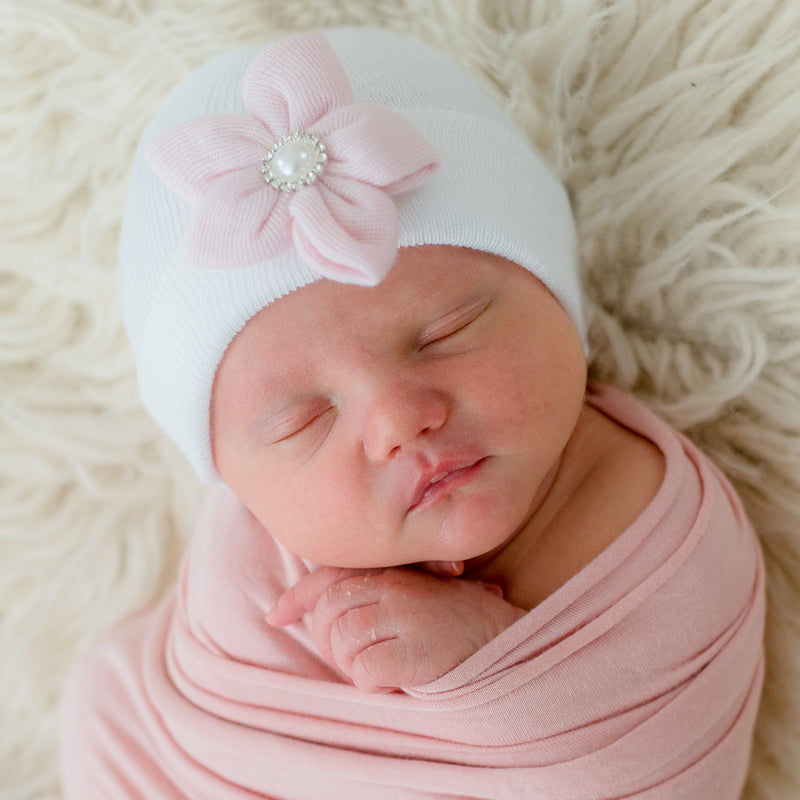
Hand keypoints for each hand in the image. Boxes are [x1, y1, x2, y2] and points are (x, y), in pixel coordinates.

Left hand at [266, 566, 525, 691]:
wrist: (511, 644)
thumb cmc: (461, 624)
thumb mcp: (420, 595)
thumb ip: (378, 593)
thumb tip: (320, 610)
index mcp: (394, 573)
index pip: (330, 577)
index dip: (299, 596)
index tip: (276, 614)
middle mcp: (396, 587)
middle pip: (328, 616)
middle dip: (330, 642)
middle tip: (359, 657)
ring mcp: (405, 616)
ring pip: (341, 644)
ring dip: (353, 665)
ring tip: (384, 667)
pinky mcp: (413, 651)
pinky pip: (363, 671)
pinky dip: (373, 683)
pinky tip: (397, 680)